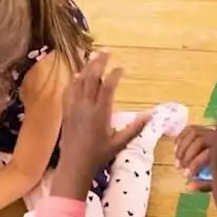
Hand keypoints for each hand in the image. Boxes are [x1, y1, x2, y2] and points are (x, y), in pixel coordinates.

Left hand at [58, 51, 149, 173]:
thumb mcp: (119, 143)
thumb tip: (150, 115)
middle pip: (92, 79)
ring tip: (92, 56)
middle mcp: (86, 107)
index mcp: (100, 113)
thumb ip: (134, 128)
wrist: (74, 164)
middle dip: (99, 63)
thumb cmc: (98, 155)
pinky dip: (74, 81)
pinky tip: (77, 75)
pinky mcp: (65, 112)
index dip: (114, 75)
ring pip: (79, 82)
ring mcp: (73, 108)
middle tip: (106, 52)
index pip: (108, 87)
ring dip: (86, 68)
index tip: (121, 68)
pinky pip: (68, 91)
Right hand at [174, 125, 216, 191]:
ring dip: (182, 147)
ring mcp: (212, 131)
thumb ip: (205, 184)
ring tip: (176, 159)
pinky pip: (189, 129)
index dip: (194, 165)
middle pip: (198, 141)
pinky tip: (175, 149)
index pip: (206, 154)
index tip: (186, 176)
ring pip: (193, 133)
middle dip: (187, 155)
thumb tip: (189, 186)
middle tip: (179, 168)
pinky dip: (181, 138)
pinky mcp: (203, 129)